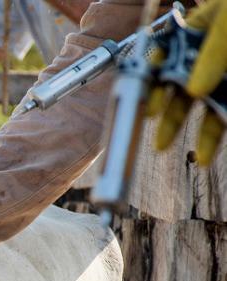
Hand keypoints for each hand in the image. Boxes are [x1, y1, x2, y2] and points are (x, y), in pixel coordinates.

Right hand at [148, 0, 226, 165]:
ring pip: (215, 107)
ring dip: (207, 135)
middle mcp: (212, 58)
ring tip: (203, 158)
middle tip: (162, 143)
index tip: (150, 110)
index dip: (155, 87)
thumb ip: (212, 54)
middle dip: (174, 119)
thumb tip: (193, 91)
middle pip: (186, 92)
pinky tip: (220, 145)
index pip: (165, 62)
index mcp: (198, 33)